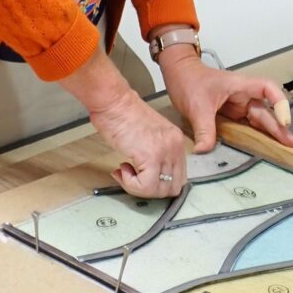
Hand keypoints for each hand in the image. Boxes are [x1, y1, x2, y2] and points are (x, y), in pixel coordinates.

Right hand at [59, 47, 185, 197]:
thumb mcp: (147, 136)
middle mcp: (175, 147)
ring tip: (124, 171)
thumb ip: (154, 155)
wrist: (113, 101)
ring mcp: (165, 151)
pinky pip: (145, 186)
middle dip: (150, 190)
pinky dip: (130, 184)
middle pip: (172, 188)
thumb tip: (149, 178)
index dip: (158, 183)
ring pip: (158, 190)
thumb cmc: (122, 115)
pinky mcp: (150, 156)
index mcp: (176, 142)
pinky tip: (121, 169)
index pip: (178, 177)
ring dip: (137, 187)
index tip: (141, 176)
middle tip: (132, 178)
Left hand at [158, 45, 292, 152]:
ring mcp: (239, 107)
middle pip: (266, 112)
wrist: (178, 75)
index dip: (280, 104)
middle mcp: (244, 96)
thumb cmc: (190, 81)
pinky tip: (265, 148)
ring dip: (271, 134)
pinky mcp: (232, 116)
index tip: (283, 121)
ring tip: (286, 148)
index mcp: (240, 86)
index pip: (269, 90)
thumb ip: (203, 129)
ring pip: (259, 121)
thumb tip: (204, 151)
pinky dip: (256, 136)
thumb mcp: (196, 106)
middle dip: (280, 128)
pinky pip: (247, 127)